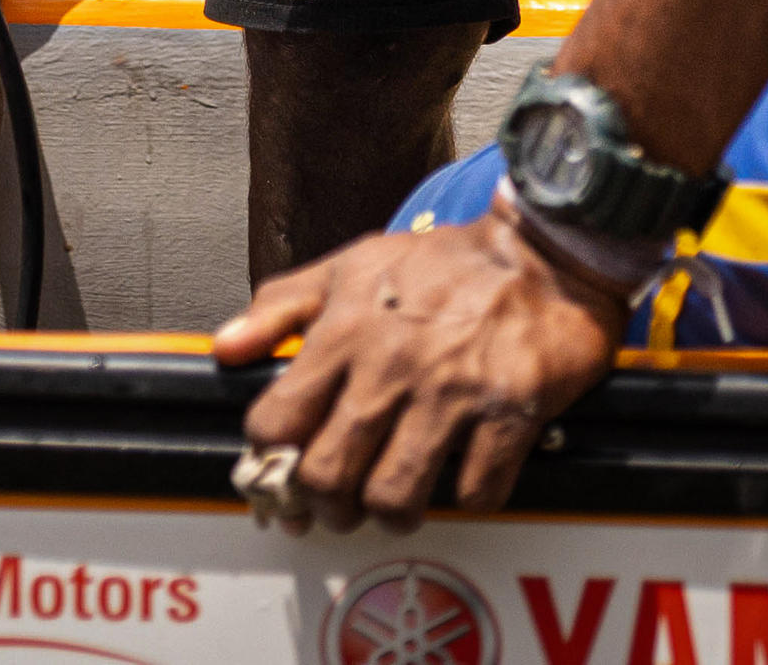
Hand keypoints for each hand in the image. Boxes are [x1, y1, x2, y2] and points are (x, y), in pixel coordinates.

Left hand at [216, 211, 629, 530]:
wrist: (541, 254)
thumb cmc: (443, 264)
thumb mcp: (349, 266)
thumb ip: (281, 306)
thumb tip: (225, 348)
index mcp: (346, 330)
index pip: (277, 419)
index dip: (268, 458)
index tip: (280, 469)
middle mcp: (391, 366)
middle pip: (329, 473)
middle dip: (324, 505)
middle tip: (335, 505)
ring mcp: (451, 395)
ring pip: (395, 496)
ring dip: (390, 513)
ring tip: (393, 502)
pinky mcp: (509, 416)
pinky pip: (476, 492)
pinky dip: (466, 499)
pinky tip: (462, 478)